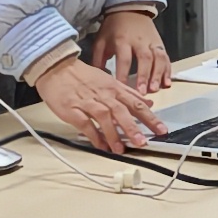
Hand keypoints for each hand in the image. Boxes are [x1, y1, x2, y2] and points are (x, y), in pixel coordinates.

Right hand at [33, 51, 159, 153]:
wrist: (56, 68)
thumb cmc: (82, 76)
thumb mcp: (109, 80)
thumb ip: (129, 93)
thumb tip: (148, 103)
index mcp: (114, 88)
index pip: (136, 103)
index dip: (149, 117)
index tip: (161, 130)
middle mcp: (104, 95)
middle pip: (122, 111)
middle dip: (133, 127)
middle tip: (143, 142)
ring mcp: (87, 102)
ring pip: (104, 118)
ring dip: (113, 134)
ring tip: (121, 149)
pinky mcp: (72, 109)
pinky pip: (85, 124)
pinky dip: (93, 135)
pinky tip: (101, 145)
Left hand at [95, 8, 172, 95]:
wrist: (130, 9)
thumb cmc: (113, 29)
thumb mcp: (101, 41)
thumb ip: (98, 60)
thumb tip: (99, 80)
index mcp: (122, 40)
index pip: (124, 59)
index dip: (123, 74)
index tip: (122, 88)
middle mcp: (139, 41)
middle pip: (144, 58)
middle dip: (144, 76)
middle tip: (142, 92)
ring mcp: (152, 42)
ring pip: (158, 58)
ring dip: (158, 74)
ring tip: (155, 89)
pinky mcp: (160, 44)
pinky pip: (166, 57)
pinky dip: (168, 70)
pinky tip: (167, 83)